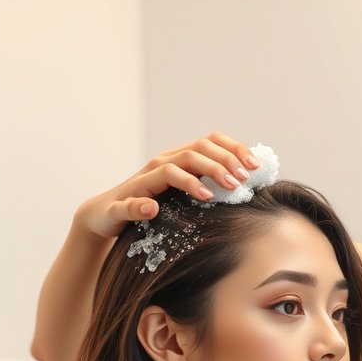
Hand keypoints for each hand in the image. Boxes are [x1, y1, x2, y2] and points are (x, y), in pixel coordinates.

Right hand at [74, 131, 259, 240]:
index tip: (255, 167)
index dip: (234, 149)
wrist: (106, 218)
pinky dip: (144, 204)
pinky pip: (135, 201)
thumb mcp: (184, 196)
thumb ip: (208, 186)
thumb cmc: (152, 207)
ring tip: (213, 194)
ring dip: (194, 178)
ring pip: (172, 168)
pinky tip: (156, 210)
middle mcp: (162, 163)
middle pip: (197, 151)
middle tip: (241, 182)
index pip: (210, 142)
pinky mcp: (124, 203)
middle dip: (222, 164)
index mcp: (179, 159)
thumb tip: (245, 184)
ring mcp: (142, 181)